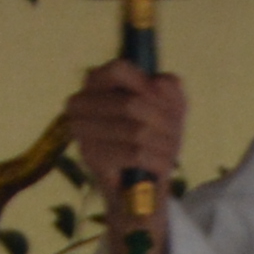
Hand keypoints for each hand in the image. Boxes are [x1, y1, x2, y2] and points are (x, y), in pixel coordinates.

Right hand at [56, 62, 187, 199]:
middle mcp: (79, 104)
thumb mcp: (171, 107)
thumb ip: (170, 88)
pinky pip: (135, 154)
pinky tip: (162, 165)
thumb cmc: (154, 136)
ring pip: (137, 130)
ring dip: (165, 143)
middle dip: (164, 121)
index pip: (117, 70)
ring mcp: (81, 131)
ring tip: (170, 151)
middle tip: (175, 134)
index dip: (146, 84)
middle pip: (133, 103)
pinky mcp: (90, 157)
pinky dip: (158, 160)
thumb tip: (159, 82)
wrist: (141, 183)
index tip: (161, 100)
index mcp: (95, 83)